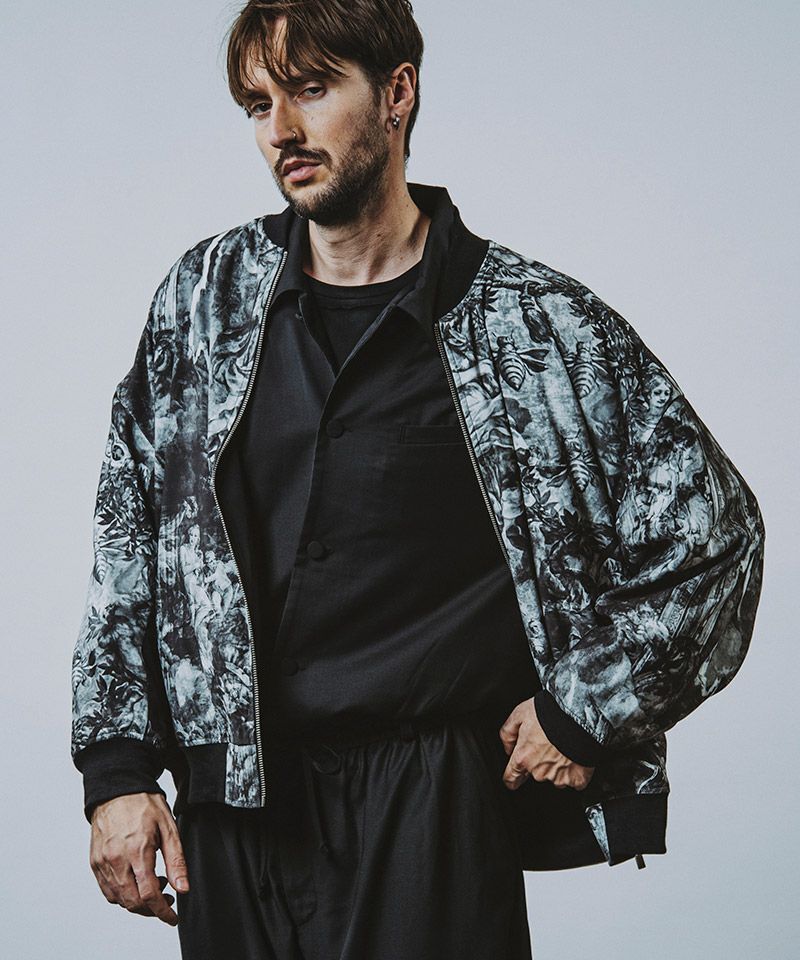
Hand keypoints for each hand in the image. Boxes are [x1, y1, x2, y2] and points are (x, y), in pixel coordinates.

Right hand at [88, 792, 188, 924]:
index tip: (173, 917)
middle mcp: (116, 860)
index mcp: (137, 851)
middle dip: (152, 909)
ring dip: (137, 902)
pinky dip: (122, 895)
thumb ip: (176, 861)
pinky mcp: (95, 862)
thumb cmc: (143, 804)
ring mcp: (102, 863)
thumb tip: (183, 887)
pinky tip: (135, 882)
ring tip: (153, 884)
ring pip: (118, 899)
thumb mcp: (168, 828)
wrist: (117, 789)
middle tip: (167, 899)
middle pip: (132, 902)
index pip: (149, 895)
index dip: (163, 911)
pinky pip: (107, 890)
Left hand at [499, 697, 594, 790]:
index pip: (511, 779)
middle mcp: (539, 771)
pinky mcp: (577, 779)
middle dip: (539, 762)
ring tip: (563, 748)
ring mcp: (559, 777)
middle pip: (536, 774)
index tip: (515, 778)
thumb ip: (507, 734)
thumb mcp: (519, 714)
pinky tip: (575, 756)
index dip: (512, 778)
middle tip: (548, 744)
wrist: (579, 715)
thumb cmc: (550, 713)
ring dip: (557, 766)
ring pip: (555, 777)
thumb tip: (508, 748)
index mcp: (523, 757)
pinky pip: (574, 780)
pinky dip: (575, 771)